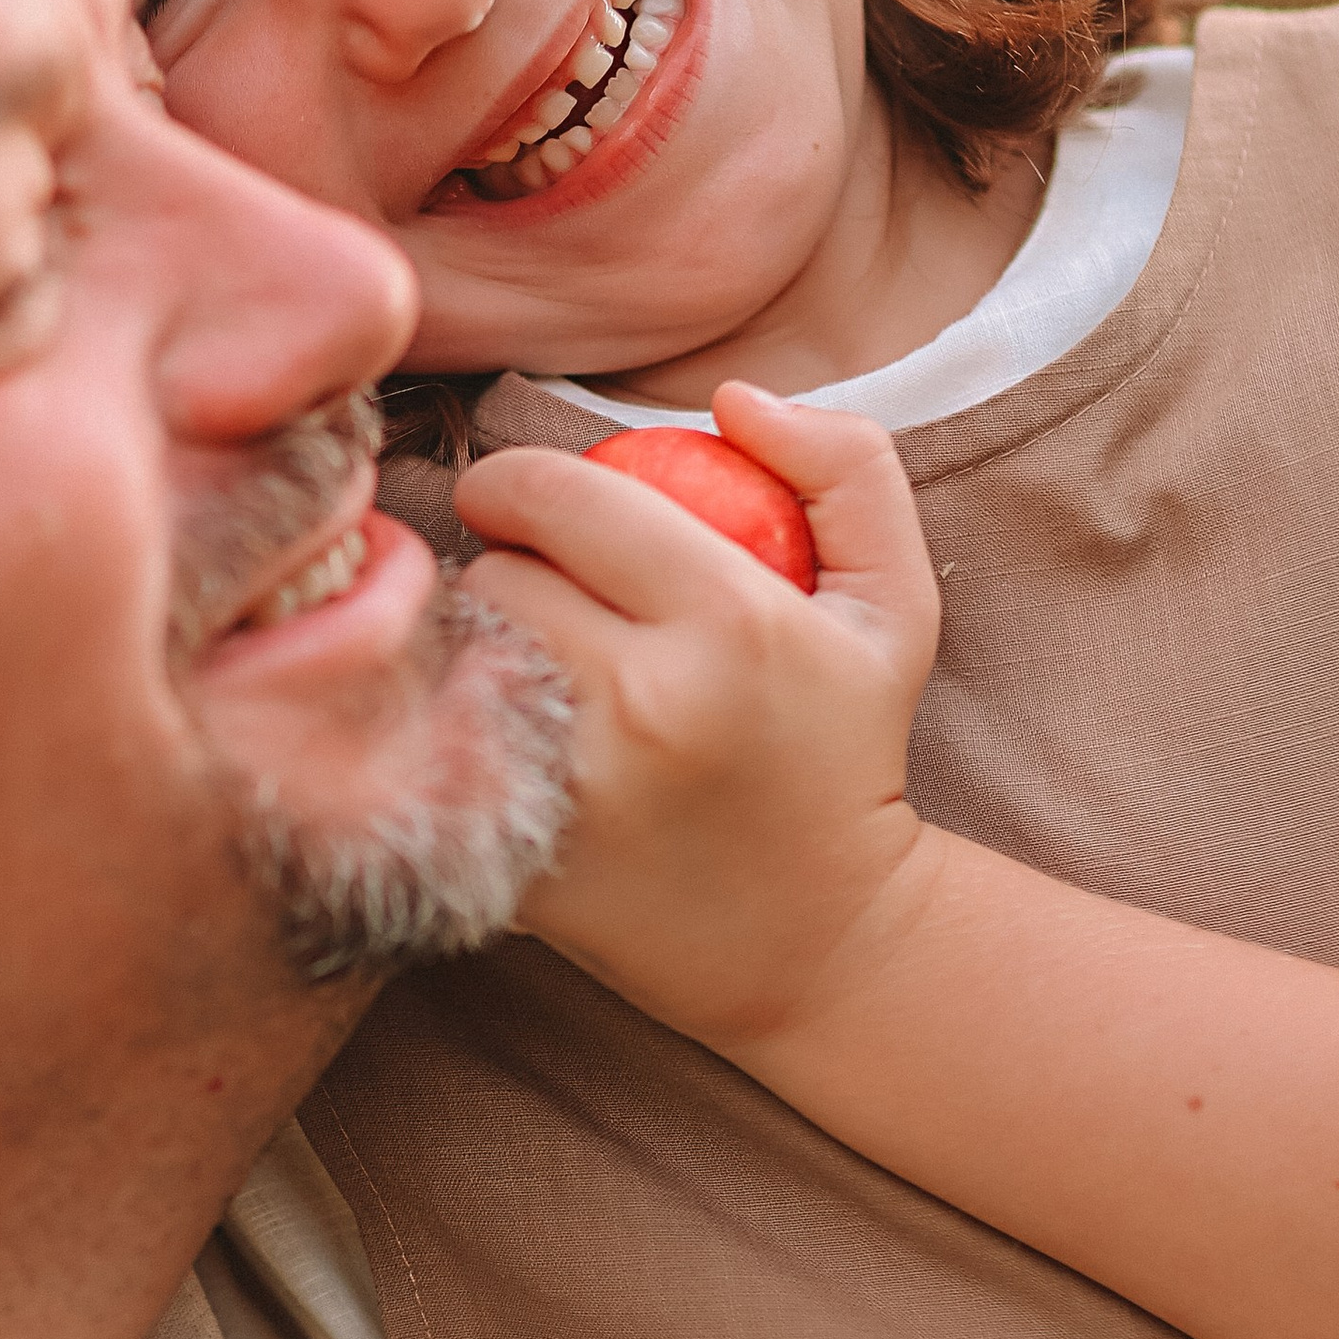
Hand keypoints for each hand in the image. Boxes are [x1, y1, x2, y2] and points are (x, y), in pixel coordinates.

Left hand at [453, 384, 942, 1050]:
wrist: (821, 941)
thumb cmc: (845, 751)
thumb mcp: (894, 605)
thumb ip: (845, 469)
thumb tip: (732, 397)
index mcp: (731, 621)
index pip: (559, 494)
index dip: (517, 481)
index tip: (522, 501)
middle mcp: (644, 701)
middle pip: (493, 573)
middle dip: (501, 565)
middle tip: (540, 593)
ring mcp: (574, 788)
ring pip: (459, 658)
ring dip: (476, 645)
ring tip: (529, 661)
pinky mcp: (520, 858)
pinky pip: (443, 748)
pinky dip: (456, 730)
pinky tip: (502, 736)